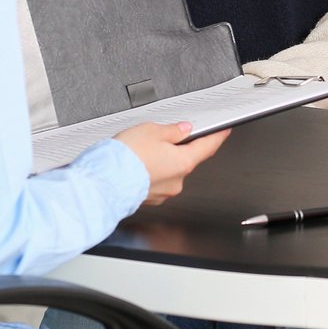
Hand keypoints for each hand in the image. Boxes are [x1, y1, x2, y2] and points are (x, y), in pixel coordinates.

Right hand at [115, 122, 230, 206]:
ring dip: (160, 160)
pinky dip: (149, 171)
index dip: (218, 136)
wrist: (103, 182)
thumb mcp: (152, 130)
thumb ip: (172, 130)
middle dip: (177, 147)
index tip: (224, 131)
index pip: (208, 147)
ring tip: (141, 150)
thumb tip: (183, 130)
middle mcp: (177, 181)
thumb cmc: (126, 157)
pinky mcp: (148, 198)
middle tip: (161, 135)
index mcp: (184, 162)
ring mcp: (163, 192)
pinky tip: (136, 164)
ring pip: (168, 170)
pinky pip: (154, 180)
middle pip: (186, 158)